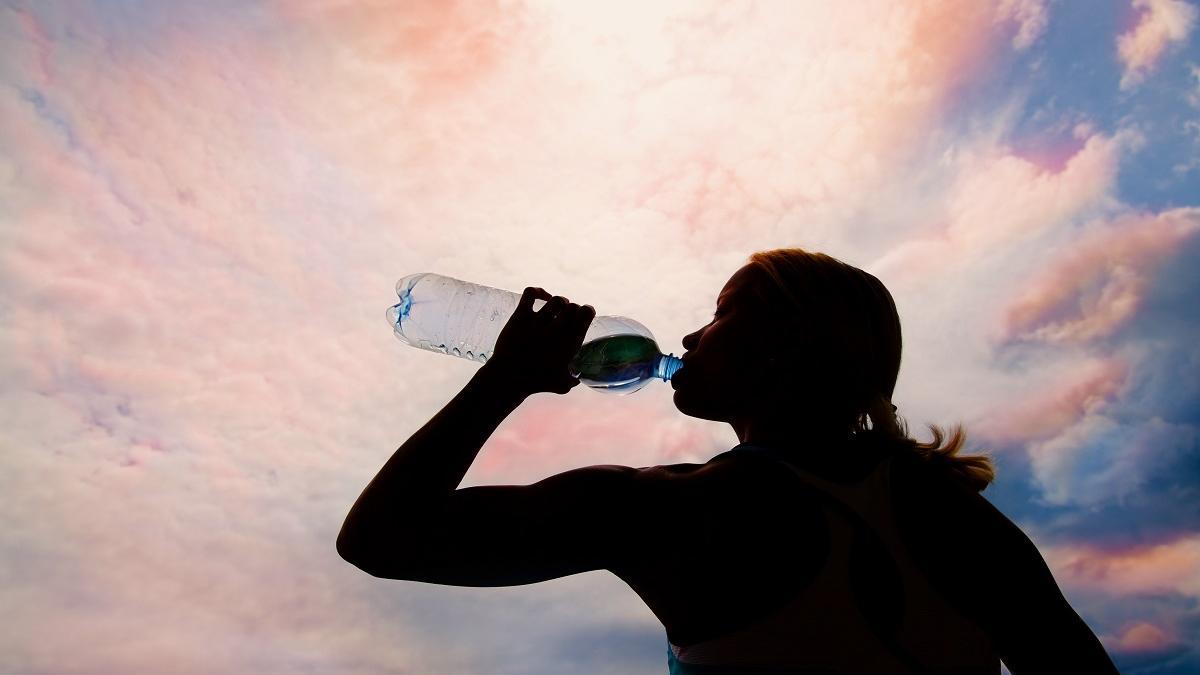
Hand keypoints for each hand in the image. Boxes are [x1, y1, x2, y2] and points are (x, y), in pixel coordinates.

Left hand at [481, 287, 595, 396]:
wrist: (508, 379)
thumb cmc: (537, 383)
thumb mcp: (562, 384)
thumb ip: (574, 378)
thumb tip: (580, 377)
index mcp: (569, 343)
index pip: (586, 314)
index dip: (587, 311)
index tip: (584, 314)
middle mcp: (556, 330)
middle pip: (572, 306)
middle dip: (573, 309)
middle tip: (568, 316)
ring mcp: (537, 322)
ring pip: (557, 300)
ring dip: (560, 303)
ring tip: (558, 308)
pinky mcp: (520, 317)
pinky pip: (531, 293)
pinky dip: (539, 292)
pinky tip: (542, 298)